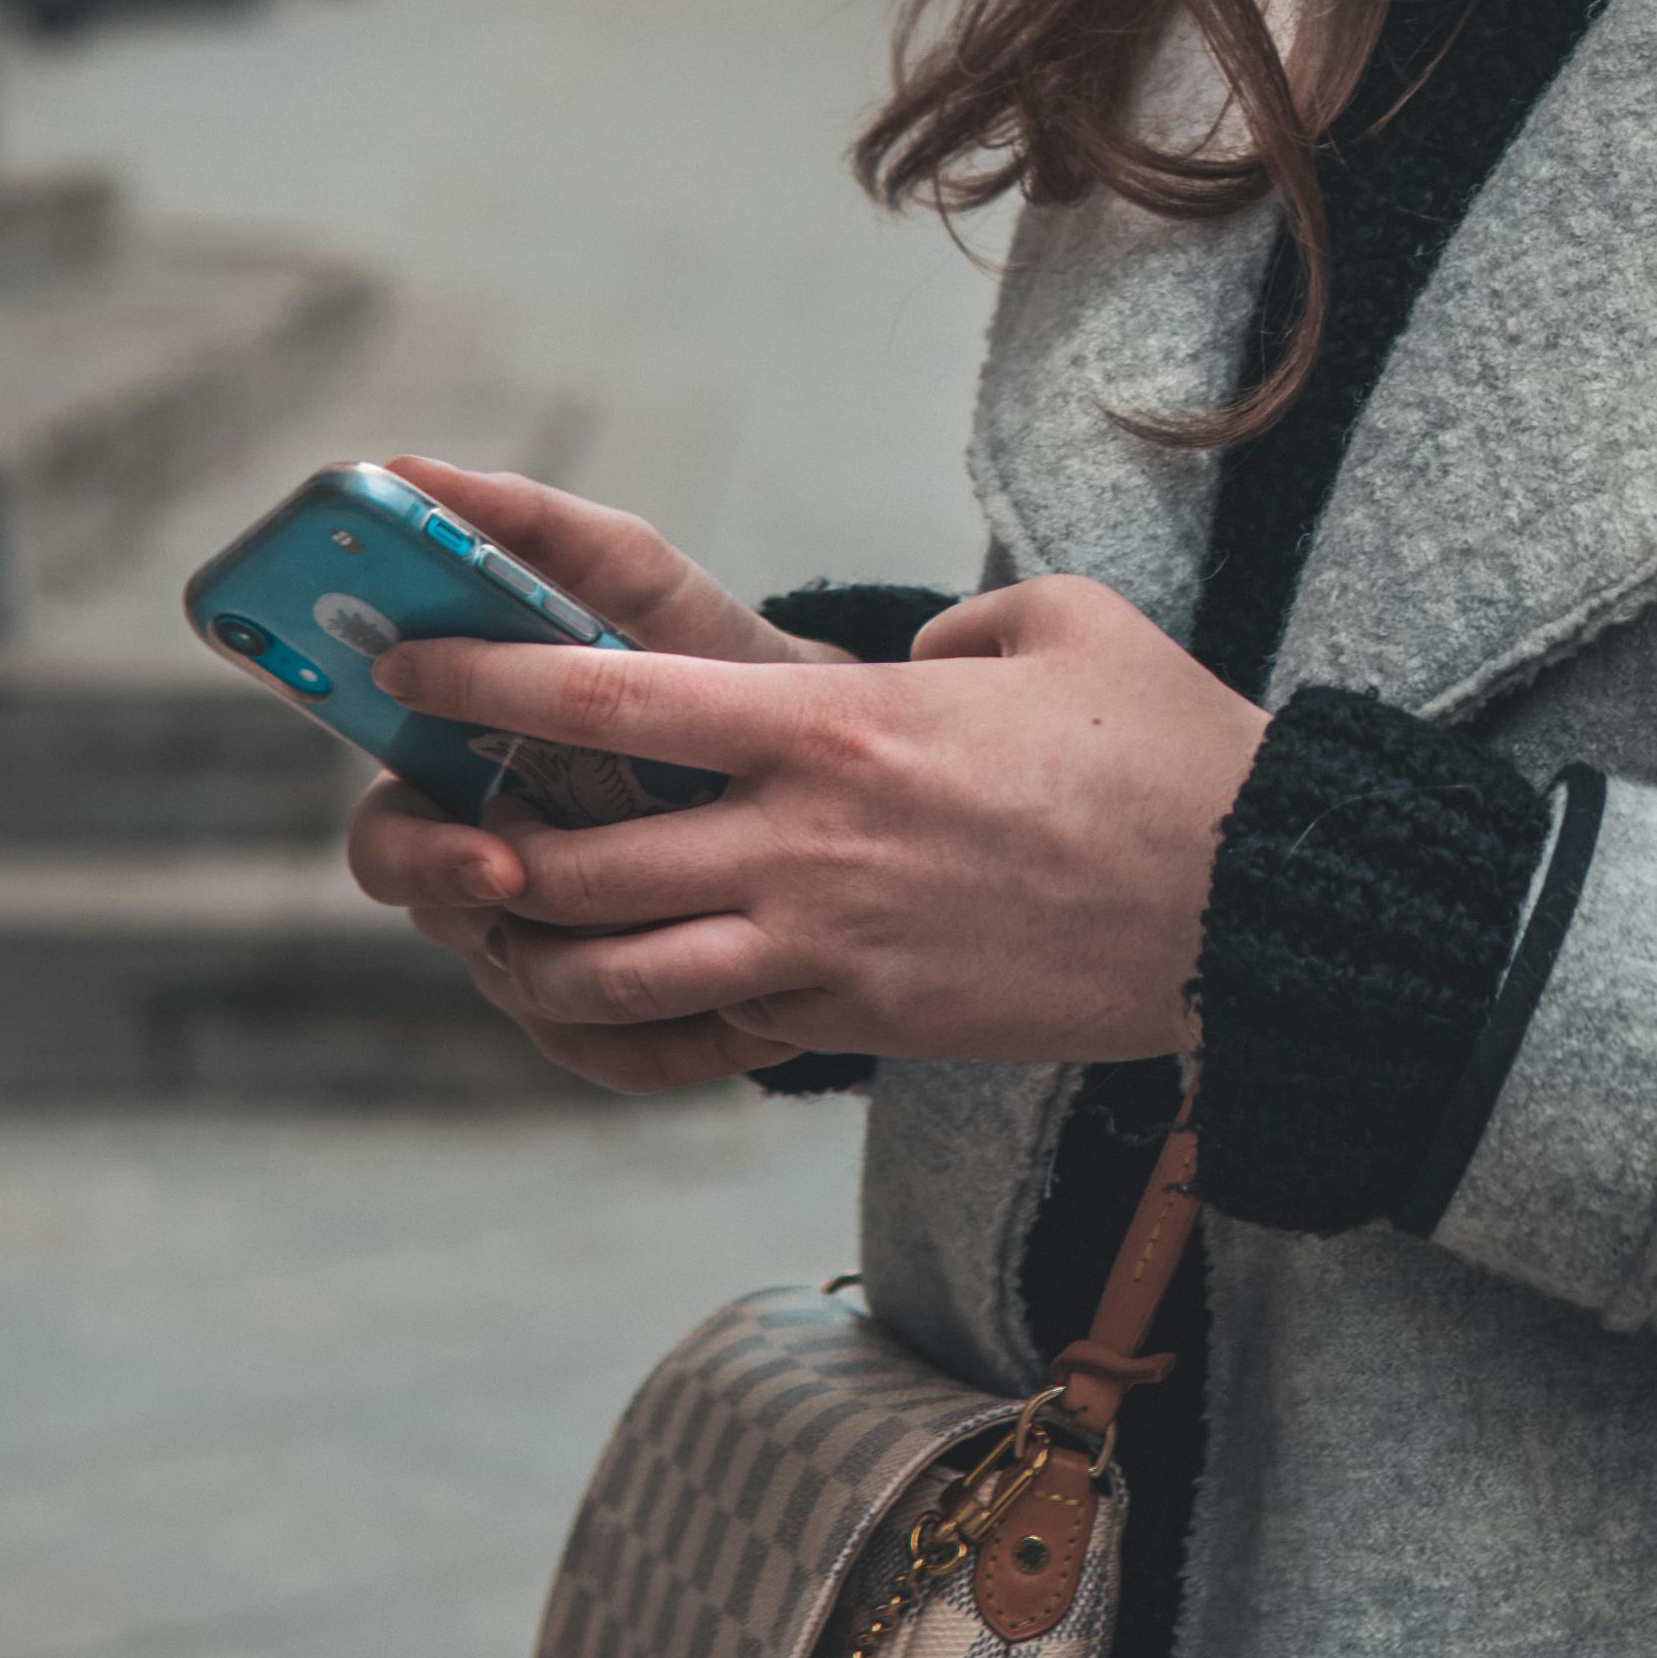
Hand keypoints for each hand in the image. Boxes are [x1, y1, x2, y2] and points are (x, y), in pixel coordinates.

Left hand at [346, 559, 1265, 1098]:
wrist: (1249, 910)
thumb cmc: (1168, 751)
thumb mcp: (1059, 627)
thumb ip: (958, 628)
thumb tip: (916, 659)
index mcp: (837, 726)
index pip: (608, 702)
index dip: (485, 681)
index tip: (407, 665)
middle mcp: (807, 843)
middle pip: (572, 859)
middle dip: (470, 842)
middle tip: (424, 817)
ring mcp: (828, 948)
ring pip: (612, 970)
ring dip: (531, 950)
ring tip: (493, 919)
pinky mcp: (863, 1023)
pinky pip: (710, 1030)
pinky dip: (641, 1014)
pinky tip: (616, 986)